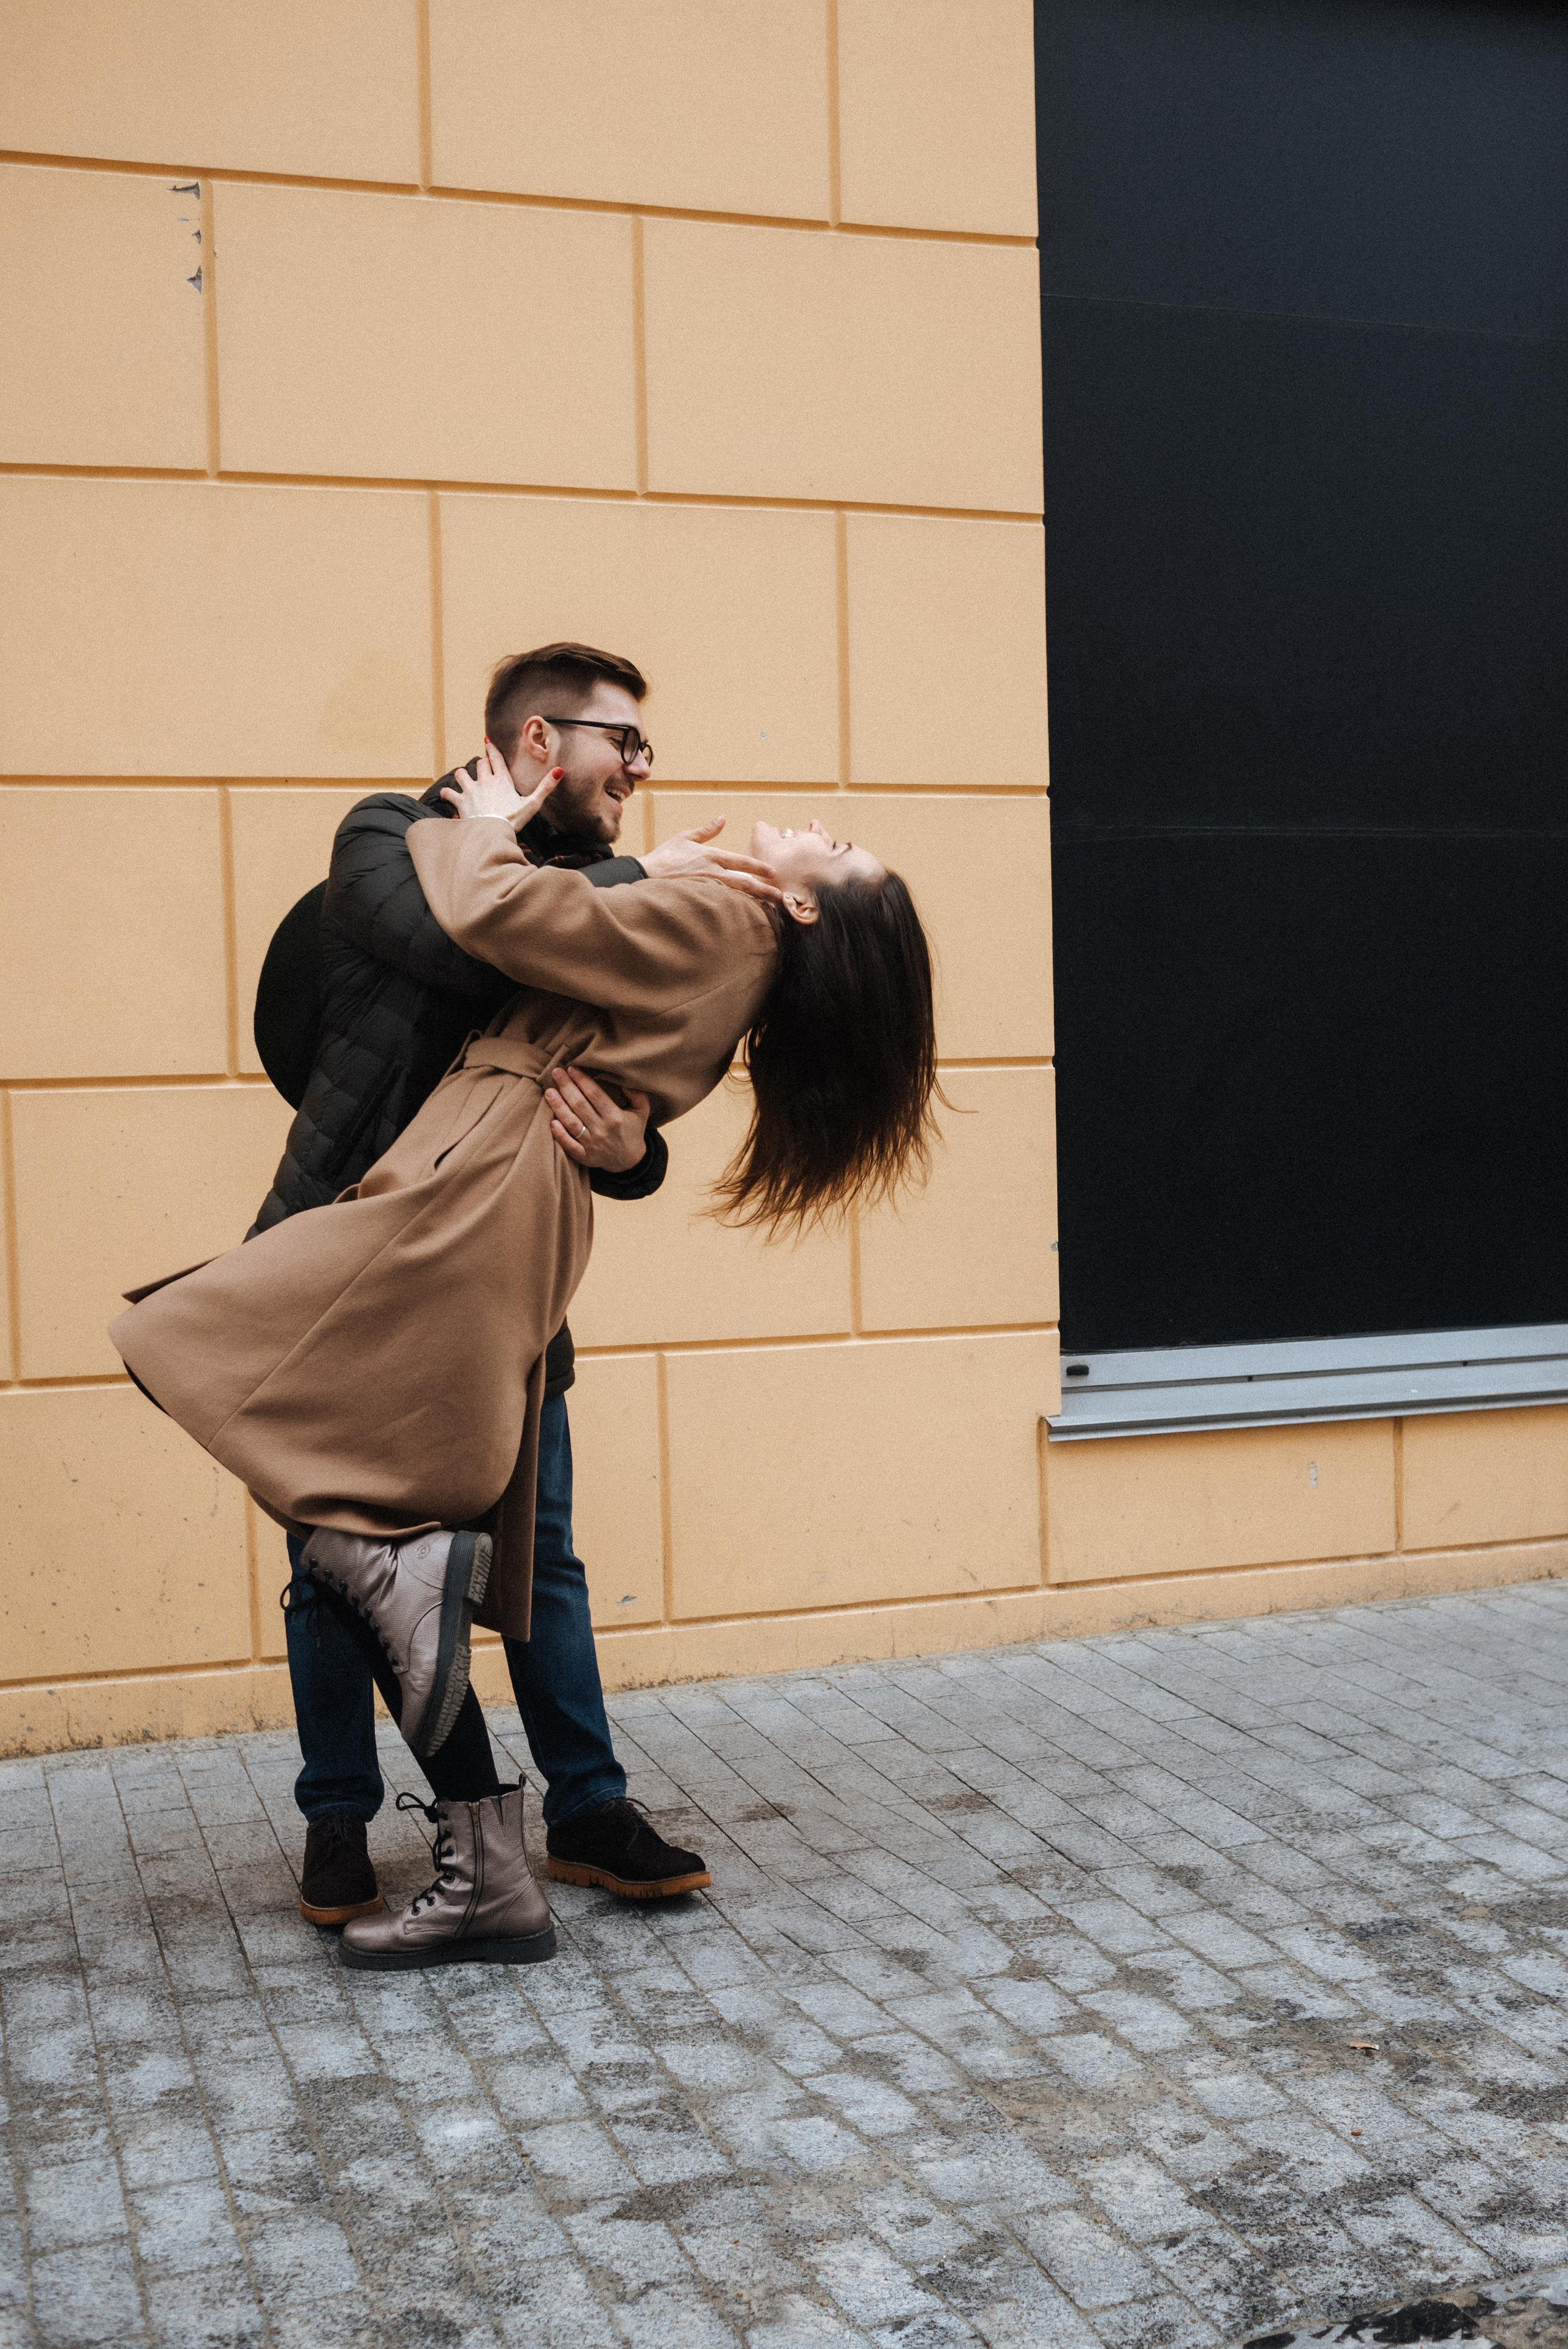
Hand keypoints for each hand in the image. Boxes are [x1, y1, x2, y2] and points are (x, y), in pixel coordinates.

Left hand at [441, 738, 561, 827]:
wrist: (492, 834)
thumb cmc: (513, 820)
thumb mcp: (532, 804)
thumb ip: (545, 787)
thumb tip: (559, 771)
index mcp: (502, 780)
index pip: (496, 758)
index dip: (491, 748)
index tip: (487, 740)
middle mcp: (484, 781)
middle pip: (479, 763)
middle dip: (481, 764)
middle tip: (482, 766)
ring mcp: (470, 790)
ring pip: (461, 773)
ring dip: (462, 775)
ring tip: (464, 779)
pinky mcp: (460, 802)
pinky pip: (448, 792)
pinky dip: (447, 793)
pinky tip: (448, 795)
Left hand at [546, 1066, 651, 1174]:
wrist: (629, 1161)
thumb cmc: (633, 1130)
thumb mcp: (642, 1111)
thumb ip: (637, 1094)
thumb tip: (623, 1078)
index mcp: (616, 1117)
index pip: (595, 1094)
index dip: (582, 1080)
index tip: (571, 1069)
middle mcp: (603, 1130)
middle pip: (580, 1105)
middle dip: (567, 1087)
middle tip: (556, 1072)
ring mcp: (592, 1145)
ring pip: (571, 1123)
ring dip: (558, 1106)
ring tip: (549, 1092)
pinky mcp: (584, 1157)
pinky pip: (569, 1145)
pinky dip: (560, 1134)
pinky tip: (551, 1122)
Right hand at [642, 818, 782, 902]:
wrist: (644, 875)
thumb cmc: (664, 857)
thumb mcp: (685, 837)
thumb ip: (706, 830)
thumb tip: (723, 818)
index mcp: (711, 856)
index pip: (740, 862)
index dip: (758, 867)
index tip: (773, 872)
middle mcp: (712, 873)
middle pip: (744, 882)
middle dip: (763, 890)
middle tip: (780, 897)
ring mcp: (706, 889)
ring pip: (736, 896)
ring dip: (754, 902)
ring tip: (769, 909)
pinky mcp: (700, 901)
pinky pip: (722, 907)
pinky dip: (736, 911)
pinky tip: (747, 917)